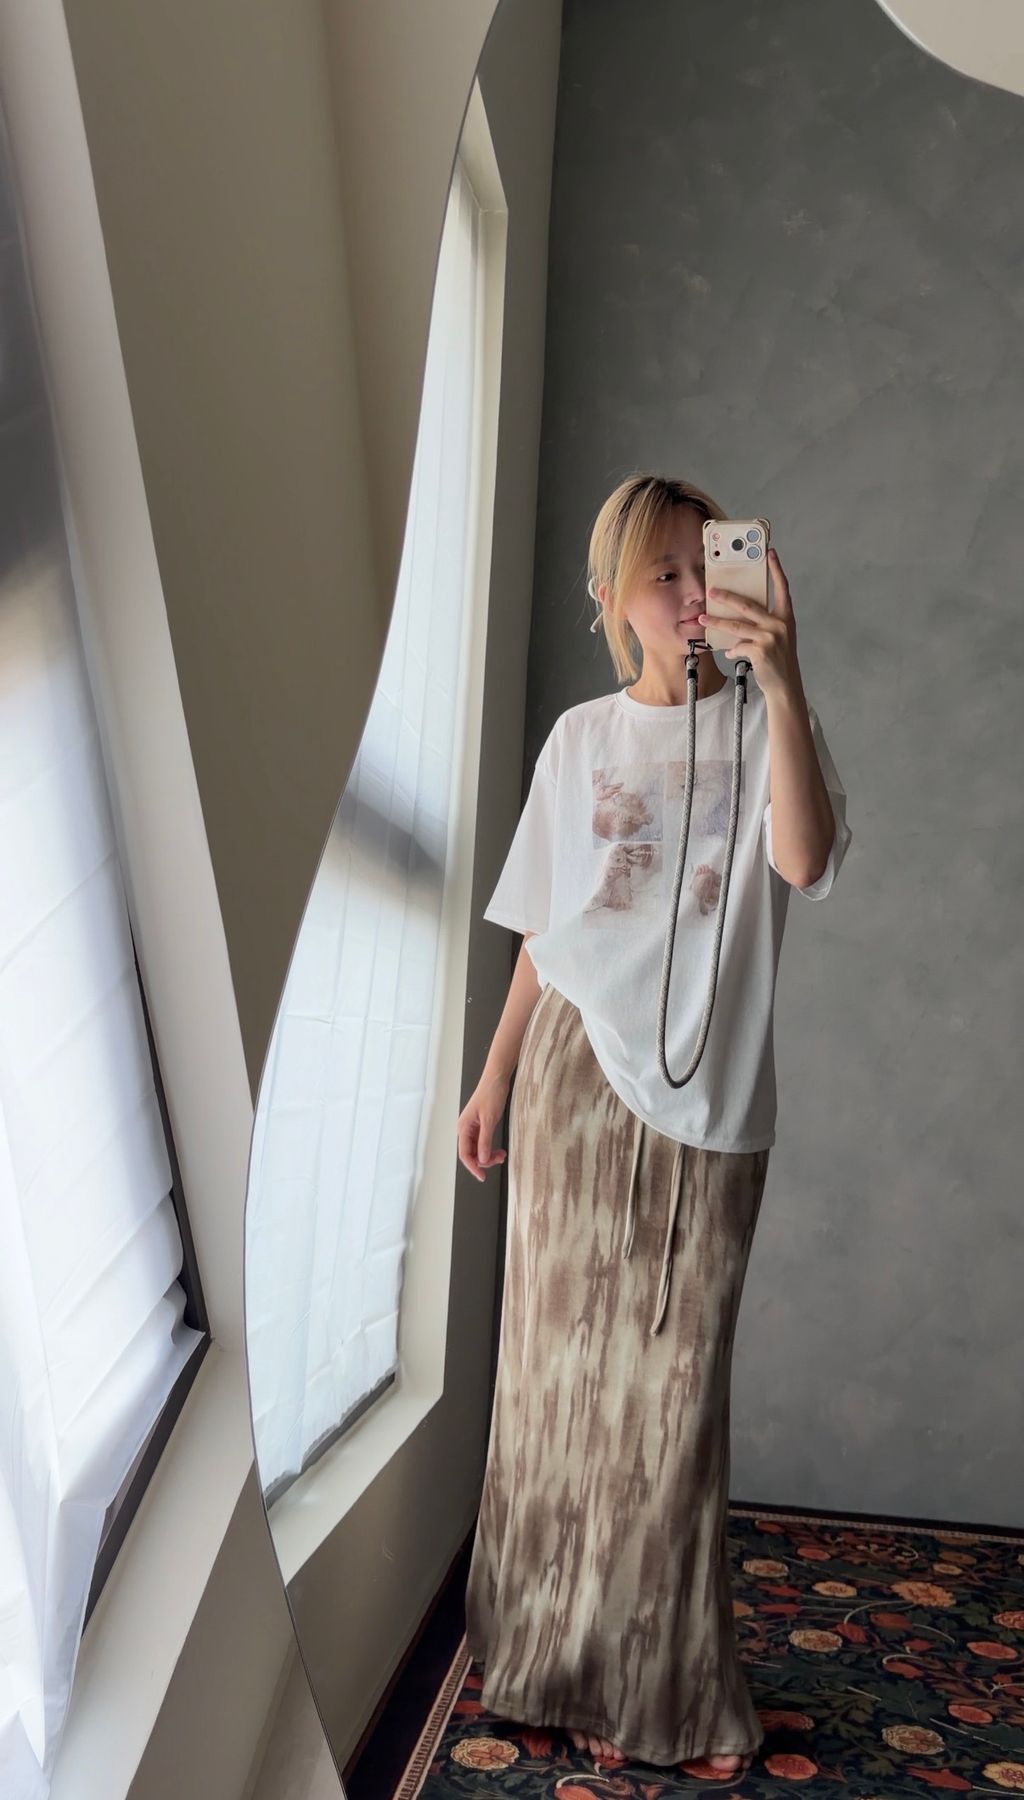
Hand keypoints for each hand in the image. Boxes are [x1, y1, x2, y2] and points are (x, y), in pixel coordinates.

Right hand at [457, 1075, 509, 1181]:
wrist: (496, 1079)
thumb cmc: (491, 1095)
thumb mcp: (489, 1120)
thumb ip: (485, 1141)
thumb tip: (483, 1159)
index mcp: (463, 1128)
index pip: (465, 1155)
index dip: (474, 1167)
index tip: (483, 1177)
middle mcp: (465, 1129)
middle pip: (471, 1154)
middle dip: (485, 1160)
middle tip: (500, 1159)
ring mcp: (473, 1128)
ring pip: (478, 1149)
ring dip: (489, 1155)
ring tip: (502, 1154)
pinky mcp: (480, 1125)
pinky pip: (483, 1143)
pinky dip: (491, 1148)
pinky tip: (500, 1150)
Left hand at [698, 546, 801, 700]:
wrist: (785, 684)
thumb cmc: (779, 659)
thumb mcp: (777, 637)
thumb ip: (762, 625)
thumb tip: (737, 620)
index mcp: (786, 617)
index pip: (782, 588)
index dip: (776, 570)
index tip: (770, 553)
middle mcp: (779, 624)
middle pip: (748, 604)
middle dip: (727, 596)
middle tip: (712, 590)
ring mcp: (770, 637)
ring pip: (736, 625)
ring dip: (716, 622)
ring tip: (703, 618)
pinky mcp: (760, 650)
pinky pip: (738, 646)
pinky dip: (731, 649)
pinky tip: (729, 652)